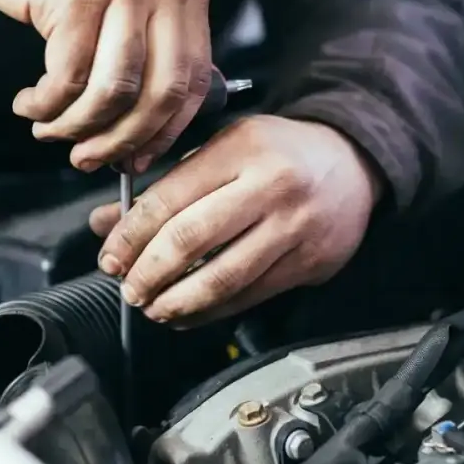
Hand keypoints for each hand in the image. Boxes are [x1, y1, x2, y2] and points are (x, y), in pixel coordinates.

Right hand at [0, 0, 212, 171]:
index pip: (196, 79)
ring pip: (114, 90)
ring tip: (49, 131)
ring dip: (78, 125)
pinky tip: (30, 104)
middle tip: (87, 159)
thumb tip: (149, 139)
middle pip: (162, 91)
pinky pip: (68, 77)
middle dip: (122, 139)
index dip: (166, 131)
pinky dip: (46, 105)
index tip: (136, 158)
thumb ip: (150, 53)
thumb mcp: (127, 0)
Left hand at [89, 116, 382, 326]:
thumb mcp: (224, 149)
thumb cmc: (281, 154)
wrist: (354, 163)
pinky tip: (188, 314)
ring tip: (153, 307)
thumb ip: (169, 185)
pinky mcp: (309, 262)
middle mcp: (270, 186)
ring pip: (223, 277)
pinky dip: (212, 312)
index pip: (170, 198)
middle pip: (192, 239)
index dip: (131, 235)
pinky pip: (250, 296)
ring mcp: (294, 227)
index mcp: (241, 149)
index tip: (110, 257)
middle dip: (149, 272)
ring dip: (178, 300)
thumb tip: (109, 223)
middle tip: (128, 288)